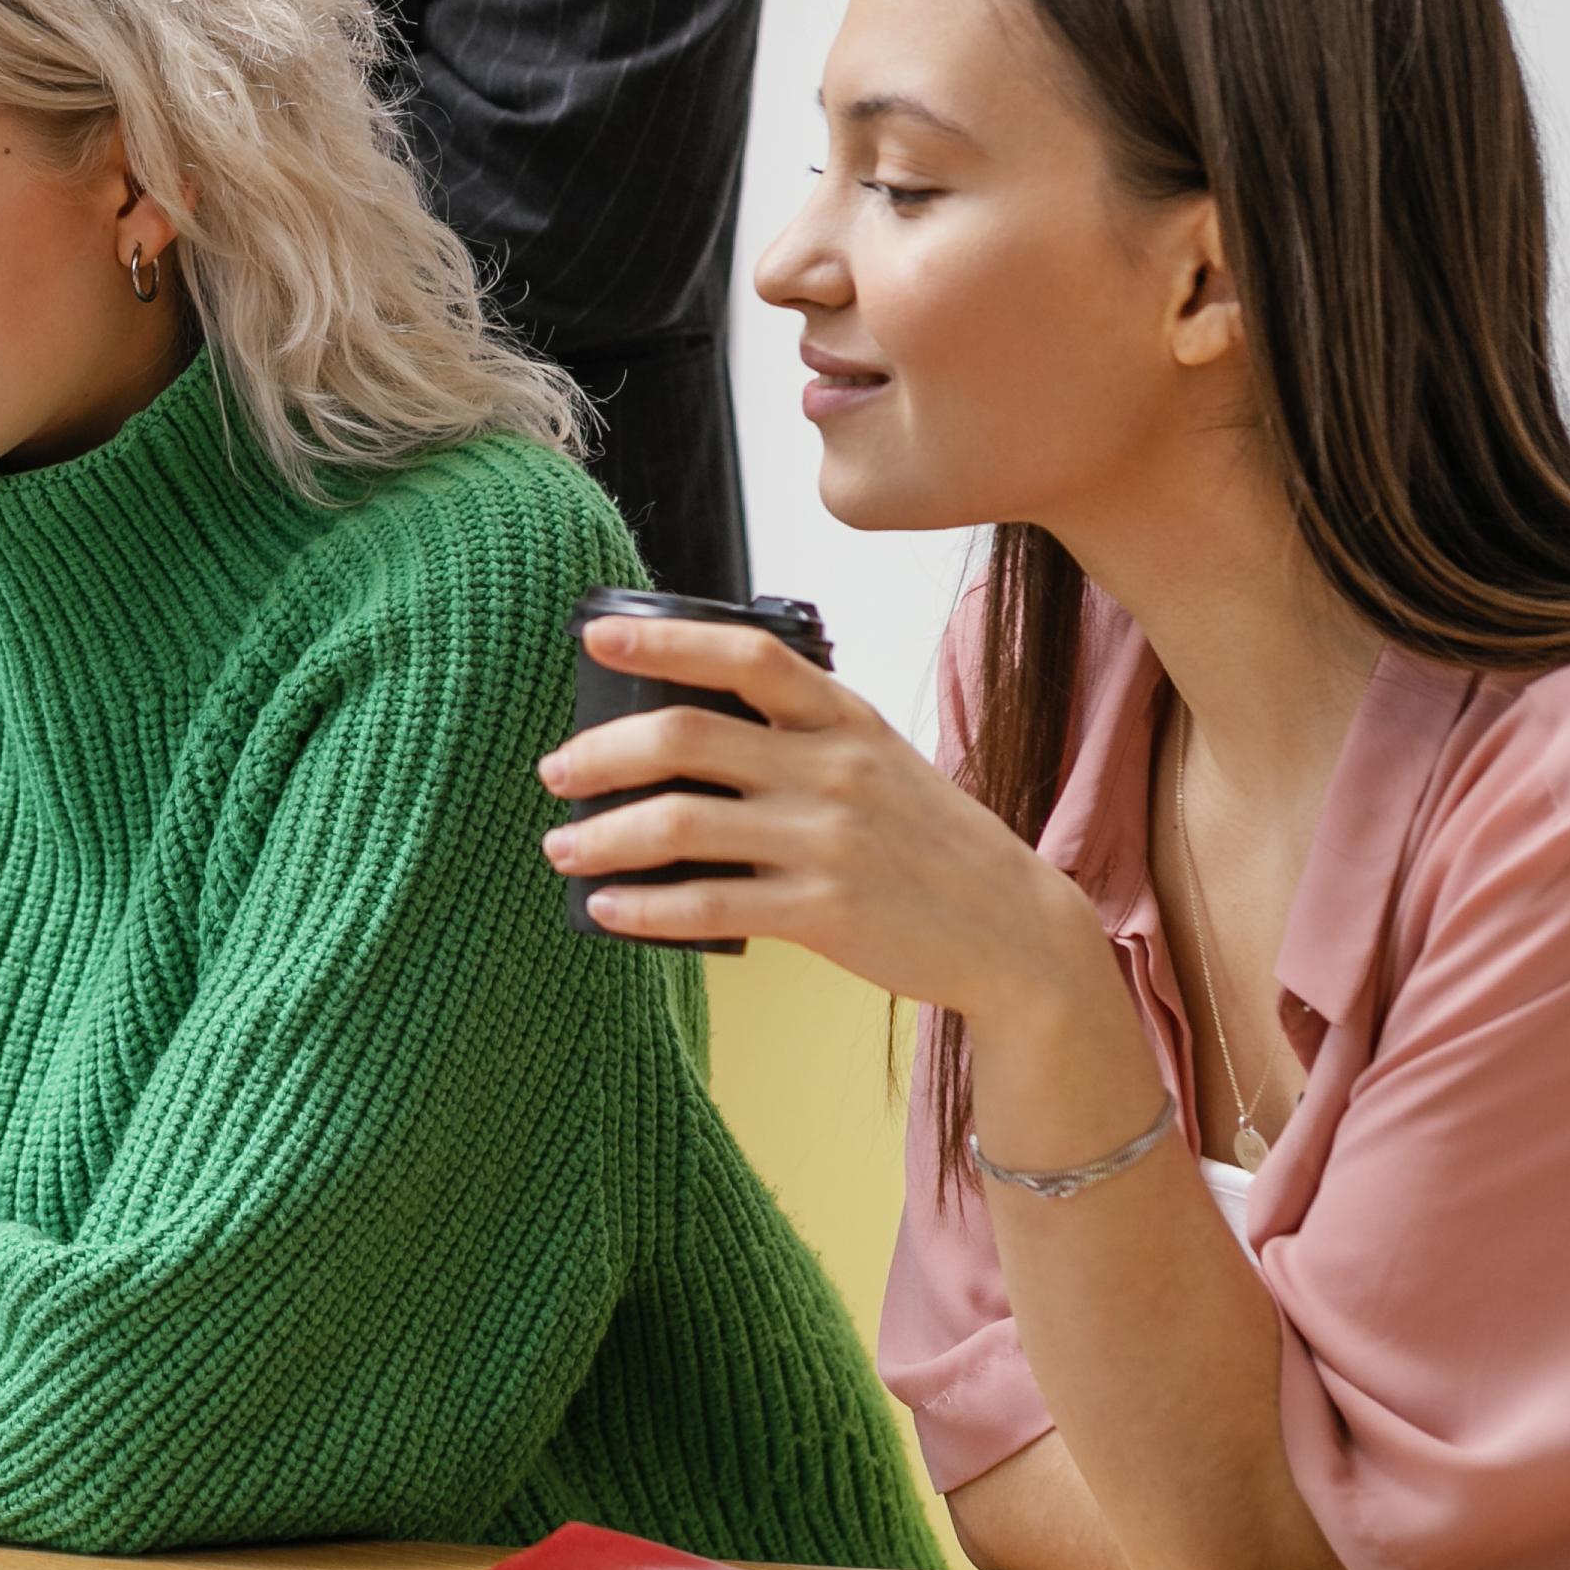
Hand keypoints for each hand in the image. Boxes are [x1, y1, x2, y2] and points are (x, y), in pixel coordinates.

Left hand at [535, 613, 1101, 1027]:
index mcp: (844, 716)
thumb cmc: (928, 840)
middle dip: (601, 752)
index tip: (593, 637)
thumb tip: (682, 728)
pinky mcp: (823, 914)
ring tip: (560, 846)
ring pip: (680, 825)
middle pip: (687, 737)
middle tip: (555, 770)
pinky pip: (707, 906)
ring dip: (602, 836)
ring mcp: (827, 842)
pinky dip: (641, 908)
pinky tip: (604, 909)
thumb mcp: (878, 759)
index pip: (744, 654)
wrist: (1014, 932)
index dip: (662, 639)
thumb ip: (800, 735)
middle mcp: (833, 768)